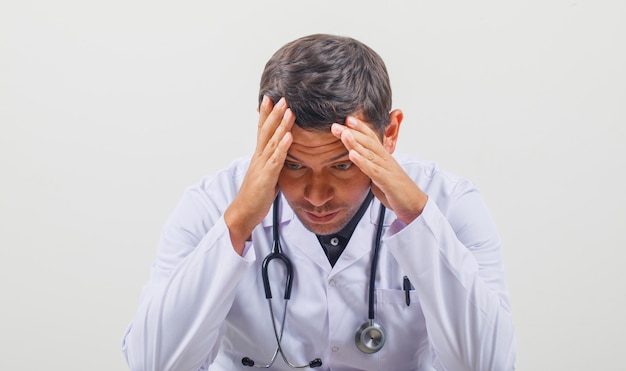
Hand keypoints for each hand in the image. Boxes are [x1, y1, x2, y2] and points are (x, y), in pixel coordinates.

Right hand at [225, 96, 294, 253]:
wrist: (243, 213)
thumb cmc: (255, 196)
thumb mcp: (267, 175)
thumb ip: (273, 162)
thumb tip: (282, 153)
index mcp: (259, 156)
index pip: (262, 131)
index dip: (266, 114)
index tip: (270, 98)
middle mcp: (259, 157)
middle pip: (266, 130)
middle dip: (273, 113)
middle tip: (281, 97)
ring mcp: (262, 166)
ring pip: (272, 141)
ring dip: (280, 125)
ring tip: (288, 110)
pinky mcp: (266, 177)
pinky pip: (276, 160)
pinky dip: (282, 147)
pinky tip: (288, 137)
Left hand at [331, 116, 427, 224]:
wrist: (414, 204)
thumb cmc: (396, 190)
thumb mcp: (379, 176)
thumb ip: (369, 167)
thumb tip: (358, 162)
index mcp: (384, 157)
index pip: (371, 138)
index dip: (360, 128)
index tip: (347, 119)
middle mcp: (386, 159)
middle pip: (368, 141)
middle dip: (351, 132)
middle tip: (335, 125)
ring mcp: (387, 169)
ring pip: (369, 152)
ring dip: (354, 143)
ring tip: (343, 134)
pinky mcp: (387, 181)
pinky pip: (373, 170)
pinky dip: (362, 162)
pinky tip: (352, 155)